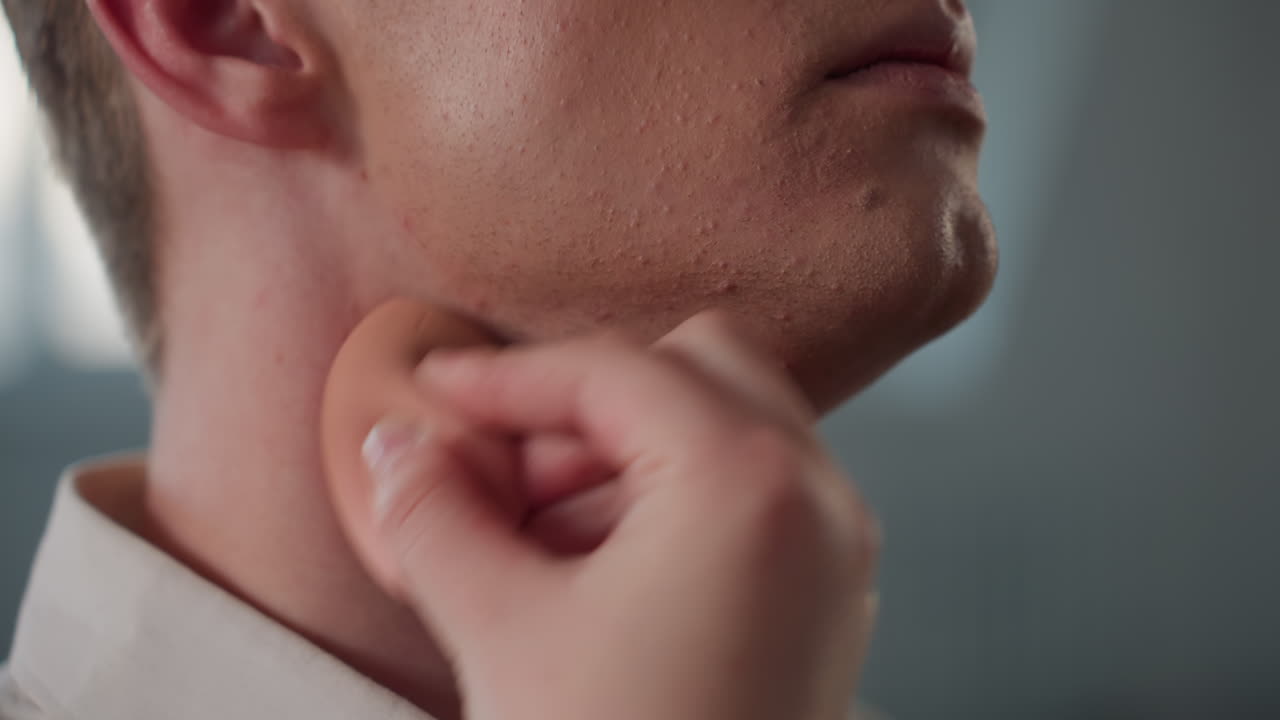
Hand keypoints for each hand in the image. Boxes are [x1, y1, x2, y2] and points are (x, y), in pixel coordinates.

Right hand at [360, 311, 879, 719]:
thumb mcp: (501, 633)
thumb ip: (437, 516)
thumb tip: (397, 447)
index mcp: (746, 483)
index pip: (612, 371)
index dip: (506, 376)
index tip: (437, 392)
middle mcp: (816, 500)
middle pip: (695, 368)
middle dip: (586, 403)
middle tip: (504, 466)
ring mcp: (836, 553)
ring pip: (730, 429)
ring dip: (629, 451)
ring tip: (536, 527)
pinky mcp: (829, 602)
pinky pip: (755, 499)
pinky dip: (676, 500)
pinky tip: (598, 569)